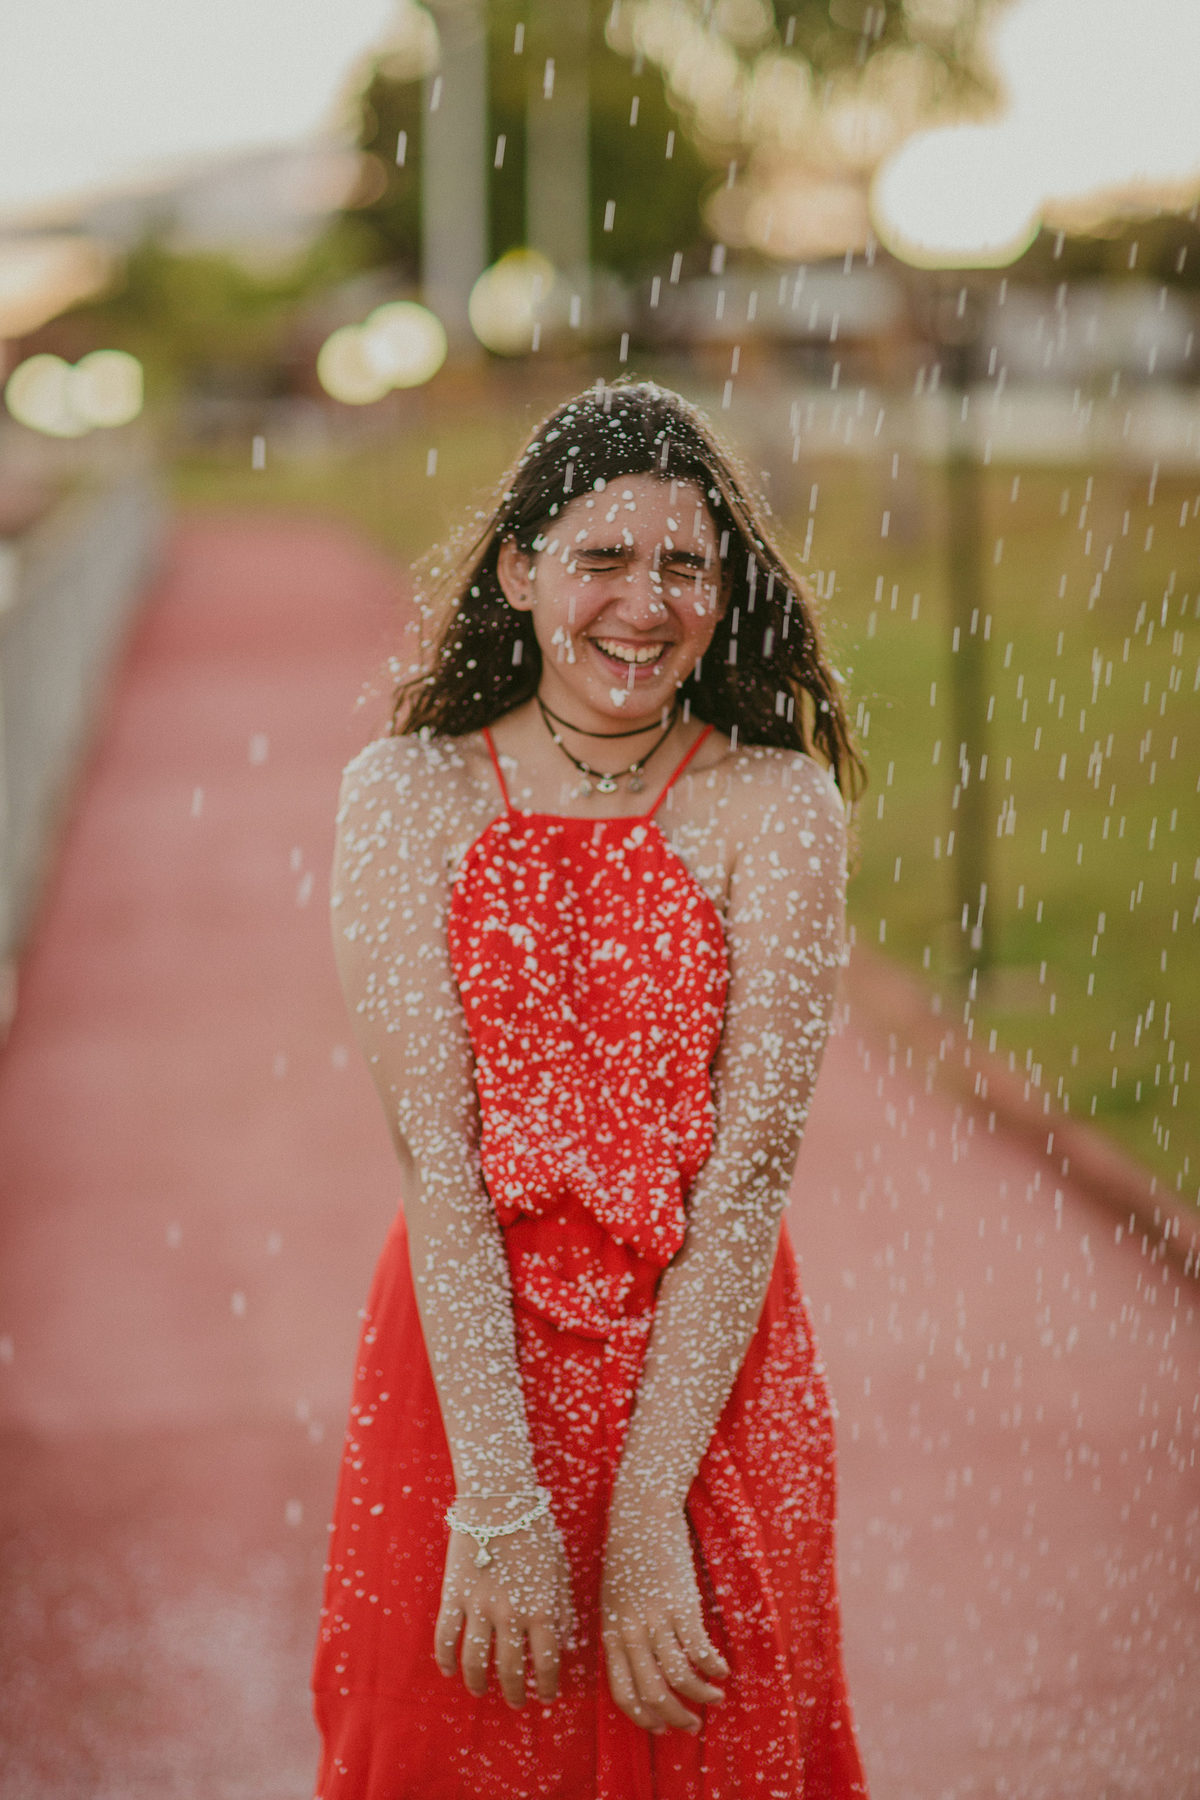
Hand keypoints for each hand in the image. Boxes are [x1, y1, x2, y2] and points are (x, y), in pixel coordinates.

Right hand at [435, 1502, 573, 1710]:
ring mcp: (479, 1605)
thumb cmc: (534, 1531)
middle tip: (515, 1702)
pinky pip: (446, 1638)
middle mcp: (511, 1612)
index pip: (547, 1661)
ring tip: (480, 1691)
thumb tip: (564, 1642)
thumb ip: (563, 1607)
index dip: (548, 1685)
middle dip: (514, 1692)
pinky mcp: (454, 1595)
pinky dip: (446, 1659)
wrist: (498, 1500)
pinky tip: (450, 1670)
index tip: (546, 1696)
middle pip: (511, 1669)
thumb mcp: (559, 1568)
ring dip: (478, 1683)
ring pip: (476, 1661)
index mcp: (542, 1606)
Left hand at [601, 1491, 728, 1734]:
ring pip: (678, 1677)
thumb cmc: (627, 1555)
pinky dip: (713, 1668)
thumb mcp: (613, 1598)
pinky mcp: (681, 1604)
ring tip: (714, 1698)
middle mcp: (631, 1632)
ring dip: (699, 1696)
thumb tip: (638, 1664)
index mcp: (612, 1632)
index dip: (643, 1717)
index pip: (623, 1692)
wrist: (640, 1515)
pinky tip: (723, 1670)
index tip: (660, 1728)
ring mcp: (656, 1619)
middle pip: (652, 1693)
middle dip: (674, 1717)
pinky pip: (699, 1649)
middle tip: (691, 1725)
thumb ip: (622, 1631)